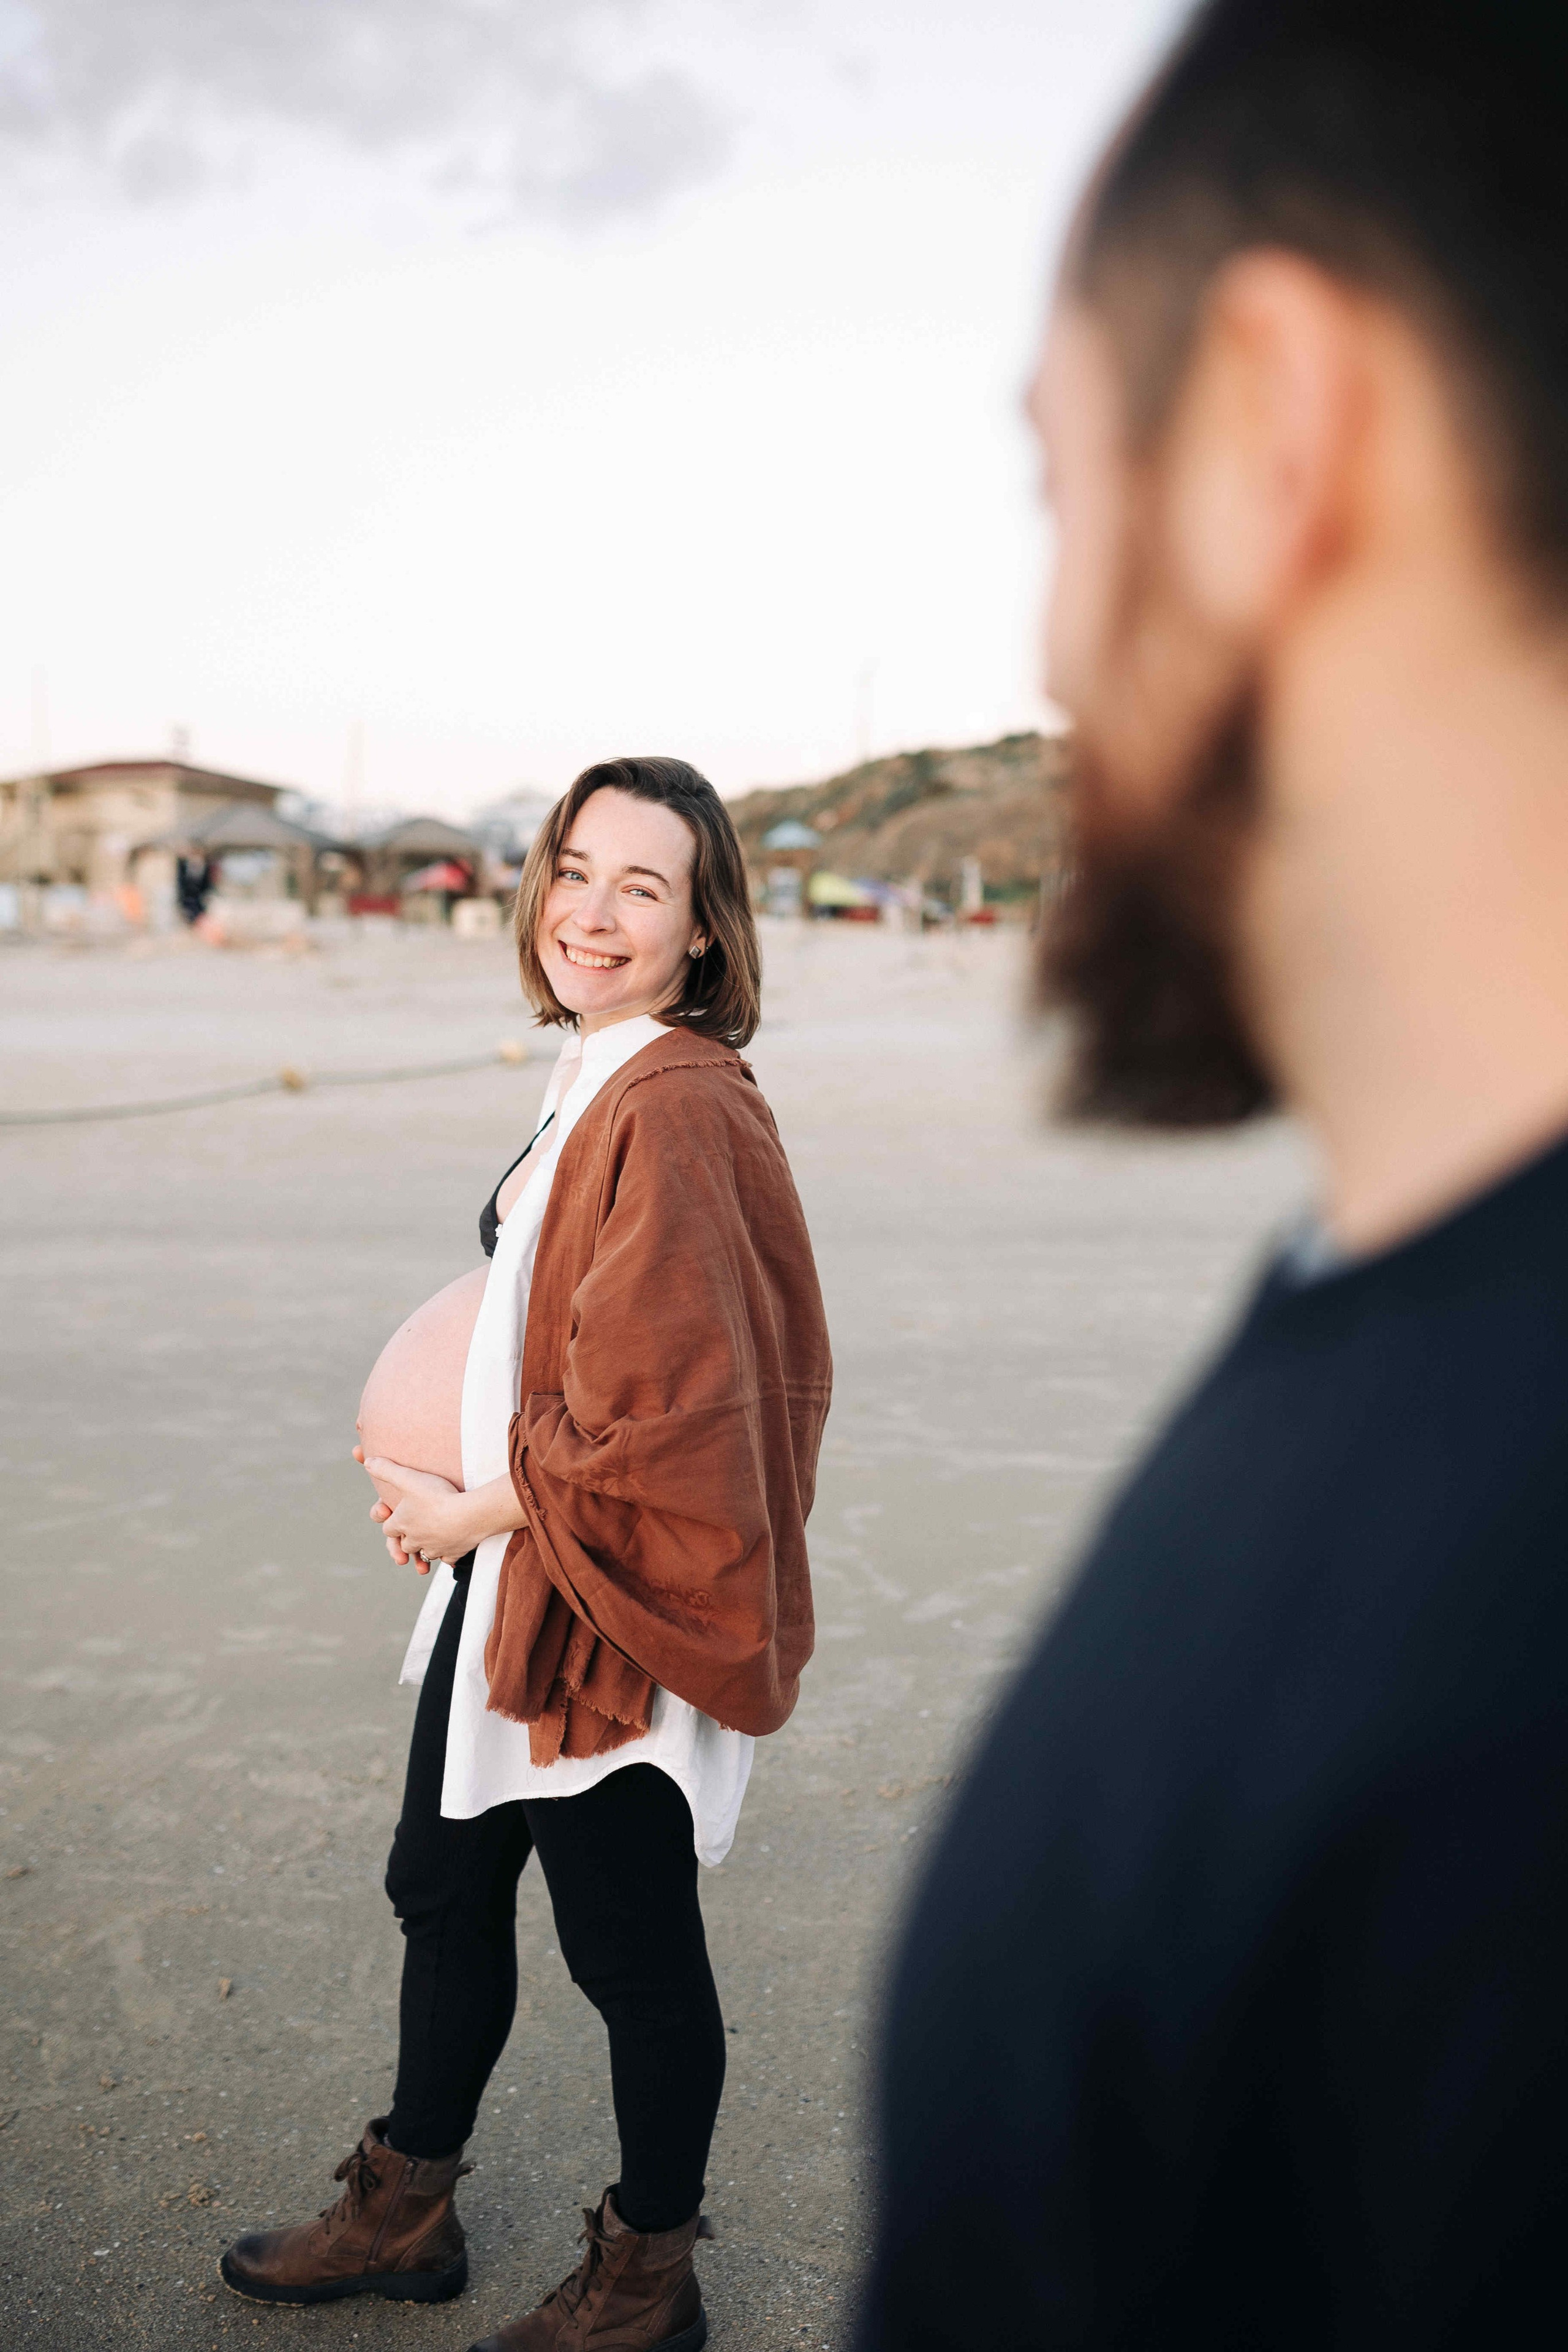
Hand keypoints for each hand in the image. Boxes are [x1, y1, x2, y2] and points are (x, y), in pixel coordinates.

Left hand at [354, 1447, 465, 1575]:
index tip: (395, 1516)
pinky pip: (447, 1558)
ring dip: (426, 1549)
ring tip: (432, 1542)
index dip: (391, 1522)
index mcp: (401, 1524)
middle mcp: (415, 1540)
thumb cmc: (437, 1497)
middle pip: (405, 1545)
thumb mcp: (408, 1478)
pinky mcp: (452, 1553)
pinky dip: (447, 1554)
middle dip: (407, 1540)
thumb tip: (368, 1462)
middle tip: (414, 1532)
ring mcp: (434, 1549)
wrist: (469, 1515)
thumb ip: (387, 1470)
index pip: (388, 1529)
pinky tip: (450, 1549)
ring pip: (425, 1554)